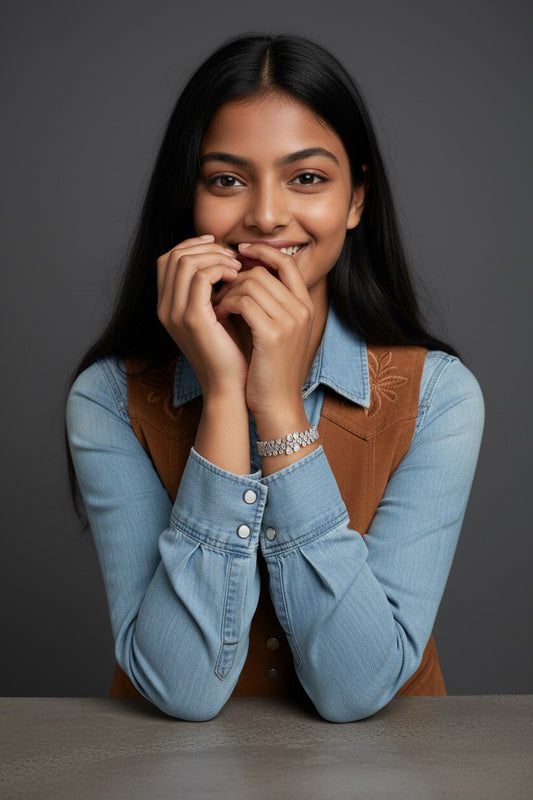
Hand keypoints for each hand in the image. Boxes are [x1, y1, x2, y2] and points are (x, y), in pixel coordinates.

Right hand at [156, 235, 247, 398]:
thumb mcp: (216, 312)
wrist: (230, 384)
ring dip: (215, 257)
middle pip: (173, 256)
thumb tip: (223, 254)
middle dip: (205, 248)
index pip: (168, 259)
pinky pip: (200, 278)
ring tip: (237, 267)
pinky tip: (236, 277)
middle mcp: (165, 308)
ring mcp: (175, 313)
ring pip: (186, 262)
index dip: (193, 245)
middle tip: (231, 255)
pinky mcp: (192, 319)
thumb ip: (211, 287)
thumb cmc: (229, 349)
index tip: (219, 247)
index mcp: (167, 306)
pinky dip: (220, 269)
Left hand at [214, 243, 315, 435]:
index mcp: (305, 306)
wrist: (277, 404)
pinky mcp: (273, 334)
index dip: (261, 253)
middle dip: (233, 278)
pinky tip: (218, 315)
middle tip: (218, 291)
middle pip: (261, 272)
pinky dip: (226, 304)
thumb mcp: (276, 331)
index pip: (286, 262)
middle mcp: (301, 310)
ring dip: (226, 292)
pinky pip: (243, 302)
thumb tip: (244, 274)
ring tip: (216, 306)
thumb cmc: (270, 369)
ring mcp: (289, 321)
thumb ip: (269, 303)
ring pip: (250, 283)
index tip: (238, 253)